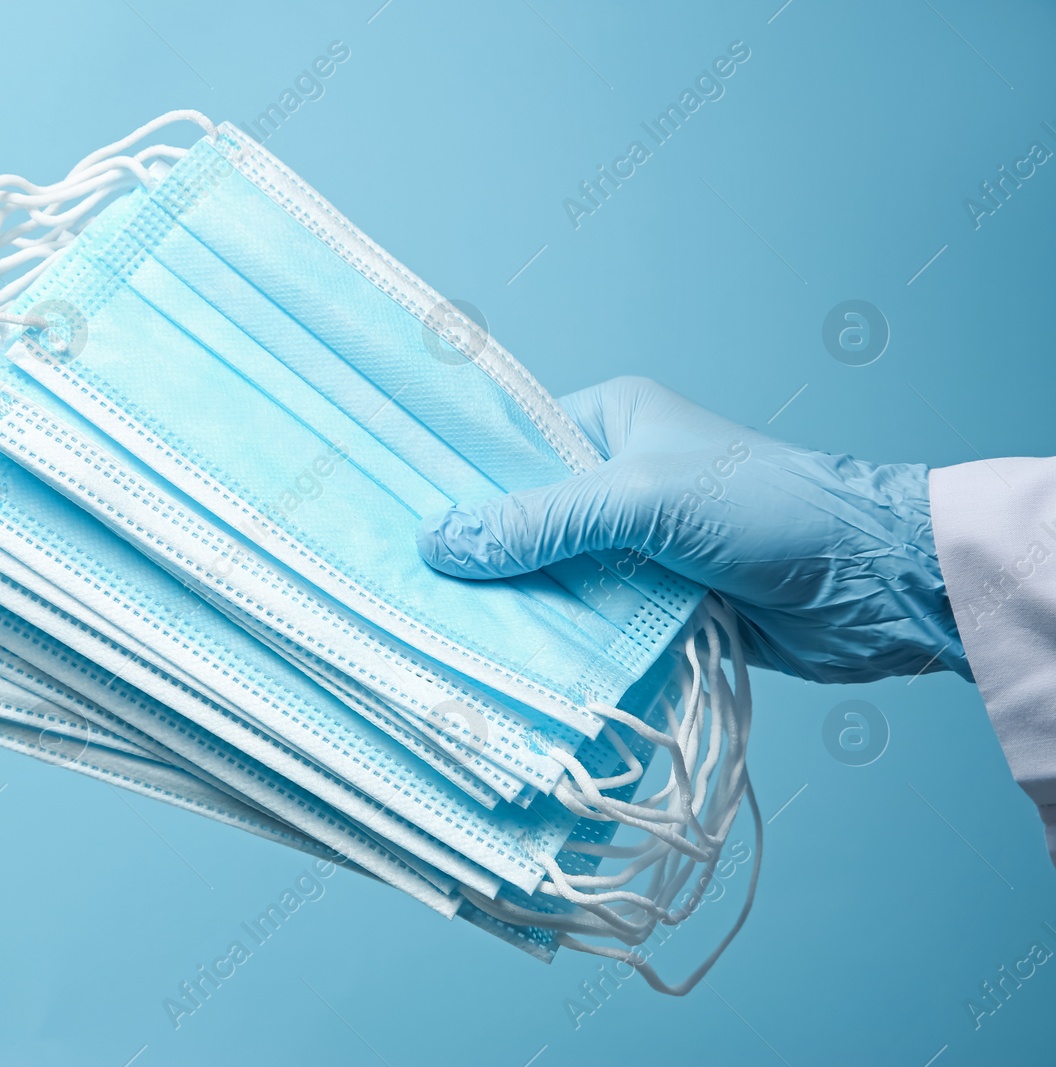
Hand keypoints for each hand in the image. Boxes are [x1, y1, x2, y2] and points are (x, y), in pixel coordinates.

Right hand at [414, 376, 969, 683]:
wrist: (869, 586)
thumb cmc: (766, 510)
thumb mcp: (640, 501)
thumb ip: (540, 521)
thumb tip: (438, 543)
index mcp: (608, 421)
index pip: (509, 447)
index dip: (455, 484)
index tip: (390, 517)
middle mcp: (616, 476)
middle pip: (522, 517)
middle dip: (478, 554)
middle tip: (404, 587)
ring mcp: (635, 543)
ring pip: (550, 574)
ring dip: (517, 604)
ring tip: (440, 631)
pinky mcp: (654, 599)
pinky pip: (586, 618)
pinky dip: (557, 639)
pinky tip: (505, 661)